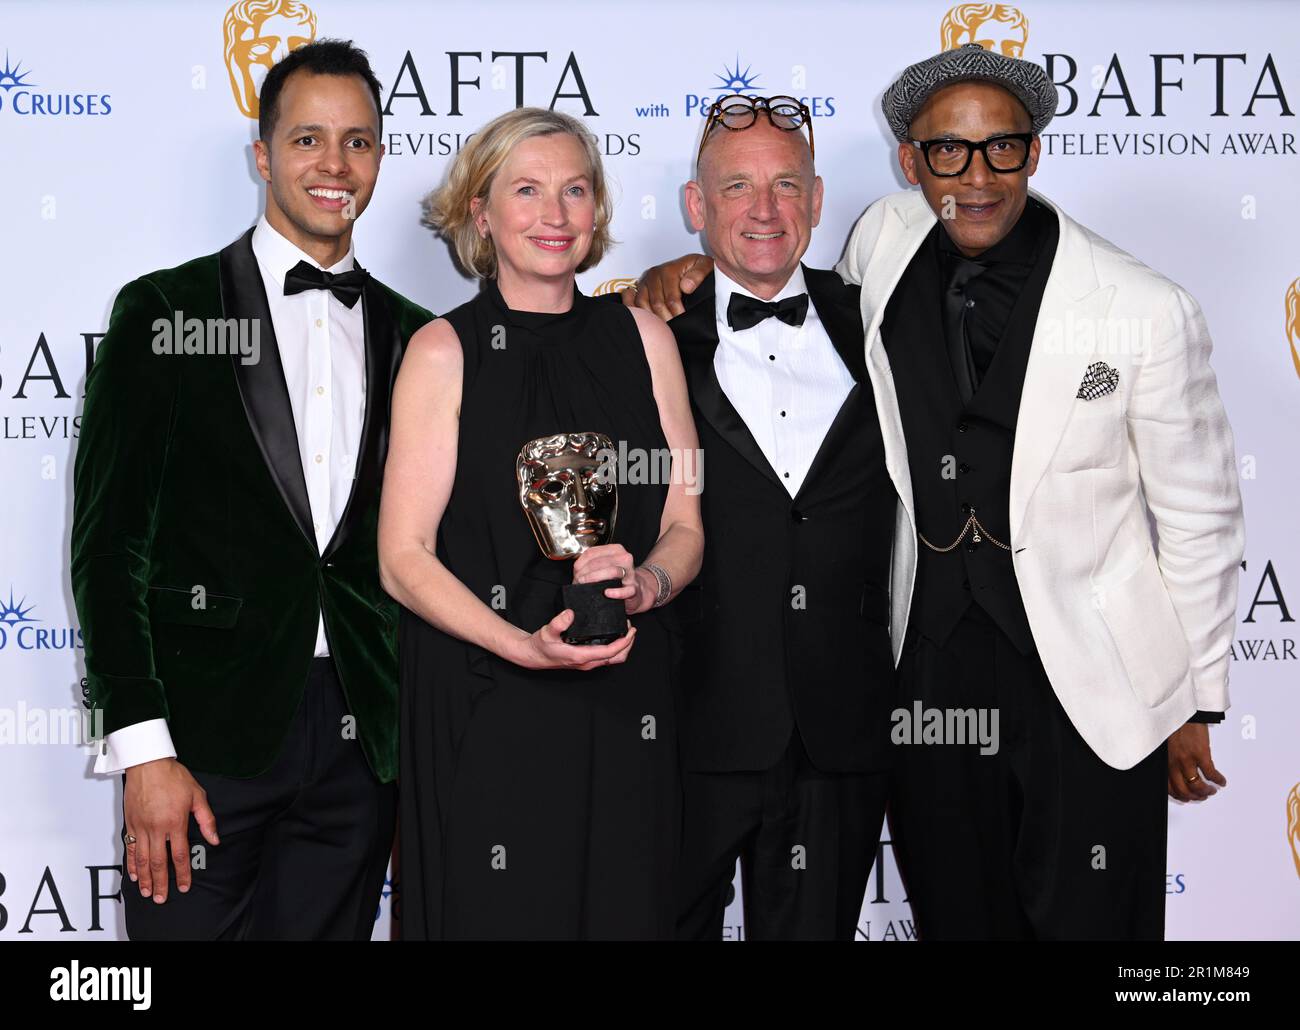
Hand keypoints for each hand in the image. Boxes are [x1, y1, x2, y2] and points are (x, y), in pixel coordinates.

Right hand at [123, 757, 219, 902]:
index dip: (182, 873)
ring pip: (141, 859)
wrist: (149, 763)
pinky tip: (134, 874)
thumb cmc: (173, 777)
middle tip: (161, 898)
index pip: (179, 855)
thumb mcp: (197, 796)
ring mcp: (141, 827)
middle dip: (161, 882)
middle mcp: (156, 828)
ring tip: (147, 892)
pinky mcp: (130, 823)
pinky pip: (129, 848)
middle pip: (158, 862)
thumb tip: (214, 839)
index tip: (183, 886)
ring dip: (145, 878)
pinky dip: (131, 863)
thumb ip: (206, 820)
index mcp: (175, 823)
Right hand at [511, 609, 636, 670]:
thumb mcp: (547, 631)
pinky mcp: (586, 660)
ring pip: (613, 659)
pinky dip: (615, 648)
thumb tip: (570, 613)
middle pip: (616, 658)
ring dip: (623, 647)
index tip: (630, 631)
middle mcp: (587, 662)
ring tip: (625, 631)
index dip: (623, 642)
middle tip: (631, 628)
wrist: (534, 656)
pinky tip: (614, 635)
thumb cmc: (541, 645)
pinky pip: (606, 657)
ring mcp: (587, 663)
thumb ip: (558, 623)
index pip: (609, 652)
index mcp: (581, 656)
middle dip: (628, 644)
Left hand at [572, 543, 642, 608]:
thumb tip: (577, 568)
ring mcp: (631, 574)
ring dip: (596, 579)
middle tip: (579, 581)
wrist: (635, 590)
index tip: (576, 571)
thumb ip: (591, 563)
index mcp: (616, 550)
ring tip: (587, 586)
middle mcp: (625, 559)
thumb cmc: (616, 578)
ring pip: (613, 571)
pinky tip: (607, 593)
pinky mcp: (634, 589)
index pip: (593, 552)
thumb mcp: (603, 565)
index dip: (581, 562)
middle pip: (601, 562)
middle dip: (586, 572)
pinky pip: (626, 590)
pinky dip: (616, 592)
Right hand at [623, 254, 713, 319]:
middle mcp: (654, 274)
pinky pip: (633, 302)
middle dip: (667, 319)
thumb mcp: (705, 265)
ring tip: (665, 326)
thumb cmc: (697, 268)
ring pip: (642, 305)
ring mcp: (645, 281)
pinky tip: (648, 318)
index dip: (678, 313)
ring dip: (653, 317)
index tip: (685, 321)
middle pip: (656, 304)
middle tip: (676, 328)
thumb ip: (698, 274)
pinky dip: (639, 311)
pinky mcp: (640, 288)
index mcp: (669, 270)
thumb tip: (686, 286)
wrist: (690, 266)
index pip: (671, 299)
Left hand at [1166, 723, 1226, 801]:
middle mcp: (1175, 762)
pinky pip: (1211, 773)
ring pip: (1197, 786)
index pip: (1169, 787)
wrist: (1182, 711)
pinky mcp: (1201, 754)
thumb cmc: (1174, 726)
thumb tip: (1178, 772)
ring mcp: (1188, 759)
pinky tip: (1222, 781)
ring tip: (1212, 790)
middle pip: (1184, 790)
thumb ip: (1171, 760)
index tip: (1187, 798)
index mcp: (1166, 761)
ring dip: (1206, 792)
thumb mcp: (1166, 746)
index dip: (1180, 796)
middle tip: (1203, 796)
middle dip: (1195, 797)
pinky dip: (1218, 780)